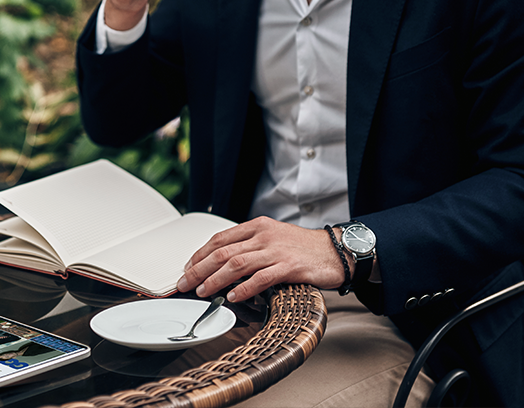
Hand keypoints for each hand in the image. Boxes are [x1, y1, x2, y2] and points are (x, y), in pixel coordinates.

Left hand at [176, 217, 349, 301]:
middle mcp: (264, 236)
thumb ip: (250, 245)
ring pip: (237, 264)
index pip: (220, 239)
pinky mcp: (290, 266)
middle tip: (186, 283)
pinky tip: (233, 296)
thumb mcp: (273, 237)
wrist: (336, 250)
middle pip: (223, 252)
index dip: (200, 254)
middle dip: (200, 269)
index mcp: (257, 226)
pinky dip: (244, 288)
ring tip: (203, 291)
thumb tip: (222, 262)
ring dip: (216, 279)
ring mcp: (276, 250)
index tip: (188, 267)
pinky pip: (261, 278)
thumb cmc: (303, 247)